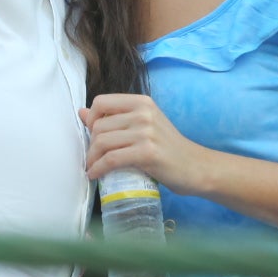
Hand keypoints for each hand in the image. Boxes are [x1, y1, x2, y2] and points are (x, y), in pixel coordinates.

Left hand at [81, 93, 206, 193]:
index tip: (91, 133)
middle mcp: (143, 113)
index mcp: (142, 102)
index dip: (91, 118)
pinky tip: (95, 175)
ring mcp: (146, 132)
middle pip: (99, 125)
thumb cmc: (168, 147)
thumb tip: (81, 112)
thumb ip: (115, 117)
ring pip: (102, 142)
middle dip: (90, 145)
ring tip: (92, 167)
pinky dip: (98, 168)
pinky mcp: (147, 153)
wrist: (196, 167)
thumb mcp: (144, 125)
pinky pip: (111, 159)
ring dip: (92, 159)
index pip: (101, 102)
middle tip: (93, 158)